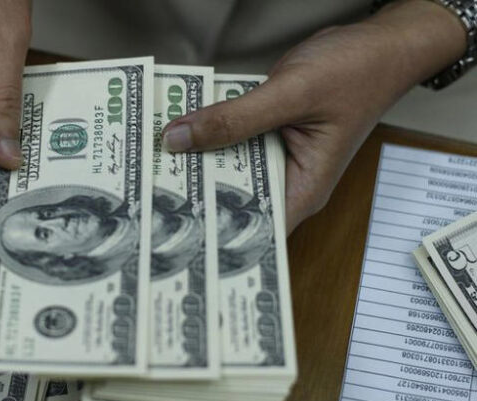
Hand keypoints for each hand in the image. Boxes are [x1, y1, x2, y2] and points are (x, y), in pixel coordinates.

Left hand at [162, 0, 465, 232]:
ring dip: (196, 164)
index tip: (167, 233)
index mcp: (302, 190)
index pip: (250, 231)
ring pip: (227, 171)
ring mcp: (276, 161)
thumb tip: (178, 138)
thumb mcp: (291, 93)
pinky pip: (232, 144)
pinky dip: (209, 139)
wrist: (378, 44)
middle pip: (231, 202)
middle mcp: (287, 183)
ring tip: (150, 168)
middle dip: (191, 197)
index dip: (209, 235)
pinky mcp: (267, 139)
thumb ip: (234, 118)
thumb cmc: (357, 71)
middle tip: (144, 197)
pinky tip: (178, 135)